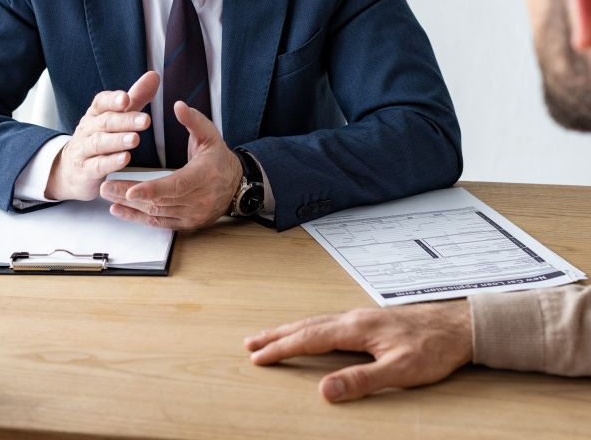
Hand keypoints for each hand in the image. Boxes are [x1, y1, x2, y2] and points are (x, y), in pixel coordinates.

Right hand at [46, 71, 159, 200]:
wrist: (71, 170)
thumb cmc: (100, 138)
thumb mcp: (117, 117)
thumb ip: (136, 98)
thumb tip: (155, 75)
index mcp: (95, 113)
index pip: (101, 102)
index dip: (113, 100)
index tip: (126, 98)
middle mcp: (88, 129)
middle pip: (105, 122)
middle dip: (125, 120)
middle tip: (145, 120)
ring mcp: (84, 150)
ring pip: (99, 143)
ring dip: (118, 140)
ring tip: (135, 139)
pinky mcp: (85, 171)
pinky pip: (97, 166)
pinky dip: (110, 162)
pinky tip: (125, 159)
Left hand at [99, 101, 241, 229]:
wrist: (236, 185)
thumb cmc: (219, 158)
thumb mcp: (209, 135)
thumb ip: (193, 120)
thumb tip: (178, 105)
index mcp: (204, 176)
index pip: (175, 186)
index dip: (151, 190)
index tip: (130, 191)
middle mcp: (199, 200)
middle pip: (160, 201)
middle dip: (129, 196)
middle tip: (105, 187)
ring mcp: (192, 215)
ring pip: (156, 213)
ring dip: (130, 207)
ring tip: (107, 195)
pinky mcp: (186, 224)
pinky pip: (159, 223)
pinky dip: (137, 218)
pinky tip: (119, 210)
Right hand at [244, 301, 471, 401]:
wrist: (458, 326)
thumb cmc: (432, 349)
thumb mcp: (400, 371)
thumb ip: (362, 380)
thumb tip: (325, 390)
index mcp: (355, 329)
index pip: (309, 339)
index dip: (282, 349)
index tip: (258, 358)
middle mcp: (353, 318)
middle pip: (306, 326)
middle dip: (276, 335)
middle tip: (250, 343)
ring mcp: (360, 318)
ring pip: (316, 322)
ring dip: (290, 330)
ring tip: (271, 337)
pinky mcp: (368, 321)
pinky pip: (328, 323)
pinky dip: (308, 328)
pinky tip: (310, 333)